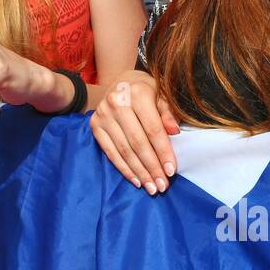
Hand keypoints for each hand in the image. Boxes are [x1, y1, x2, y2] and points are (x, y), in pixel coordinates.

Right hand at [89, 69, 179, 195]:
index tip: (172, 171)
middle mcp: (117, 103)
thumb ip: (168, 113)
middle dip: (151, 167)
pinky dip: (123, 168)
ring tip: (151, 187)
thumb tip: (175, 133)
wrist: (122, 82)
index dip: (163, 152)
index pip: (153, 129)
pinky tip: (136, 180)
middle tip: (162, 185)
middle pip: (137, 142)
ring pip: (124, 150)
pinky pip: (110, 152)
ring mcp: (103, 115)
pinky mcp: (95, 125)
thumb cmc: (147, 91)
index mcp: (137, 93)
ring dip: (139, 172)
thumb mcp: (162, 96)